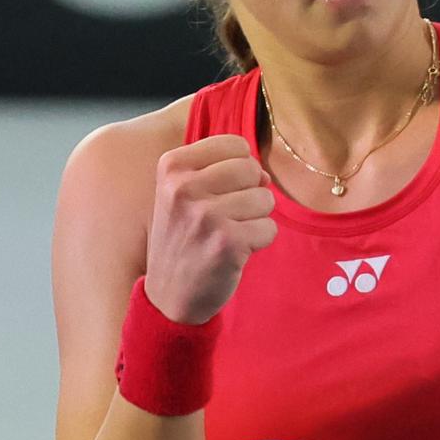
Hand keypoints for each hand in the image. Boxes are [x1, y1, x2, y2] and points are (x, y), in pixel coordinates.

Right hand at [143, 134, 277, 323]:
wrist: (169, 295)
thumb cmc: (183, 239)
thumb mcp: (182, 194)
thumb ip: (219, 171)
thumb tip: (263, 172)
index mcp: (172, 167)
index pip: (235, 144)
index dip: (241, 168)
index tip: (221, 191)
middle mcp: (184, 187)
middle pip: (252, 169)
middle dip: (251, 192)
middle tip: (227, 217)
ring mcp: (206, 215)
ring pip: (265, 198)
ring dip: (256, 218)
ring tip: (228, 234)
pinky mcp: (228, 242)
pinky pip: (269, 228)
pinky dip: (260, 241)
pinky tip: (235, 251)